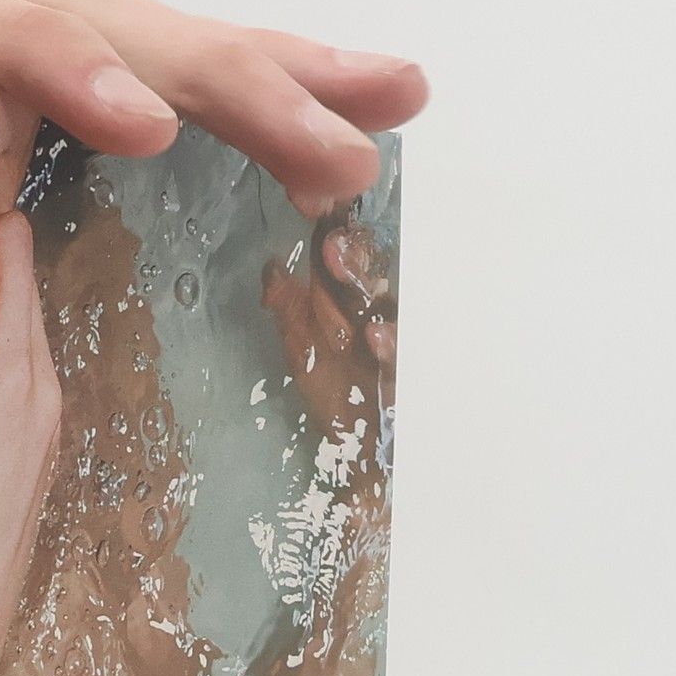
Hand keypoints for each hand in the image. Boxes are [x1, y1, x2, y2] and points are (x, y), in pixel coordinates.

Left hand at [264, 211, 397, 454]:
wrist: (361, 452)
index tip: (322, 223)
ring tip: (346, 276)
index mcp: (354, 306)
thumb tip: (270, 268)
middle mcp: (378, 318)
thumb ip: (288, 310)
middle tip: (332, 247)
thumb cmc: (337, 394)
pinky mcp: (405, 378)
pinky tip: (376, 337)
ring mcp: (395, 347)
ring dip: (373, 299)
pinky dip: (391, 347)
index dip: (338, 240)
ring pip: (393, 312)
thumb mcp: (304, 350)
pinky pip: (403, 358)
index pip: (350, 263)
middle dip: (355, 260)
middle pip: (373, 278)